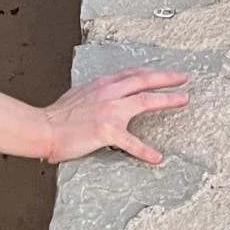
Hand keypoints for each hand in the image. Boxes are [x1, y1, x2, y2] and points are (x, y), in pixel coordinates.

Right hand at [41, 69, 189, 165]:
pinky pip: (131, 142)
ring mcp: (109, 110)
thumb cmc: (58, 115)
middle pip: (144, 80)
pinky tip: (156, 157)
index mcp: (103, 84)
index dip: (152, 72)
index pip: (133, 73)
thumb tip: (107, 94)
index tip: (166, 72)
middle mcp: (109, 92)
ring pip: (145, 100)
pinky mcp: (107, 131)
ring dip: (166, 100)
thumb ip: (97, 93)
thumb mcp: (81, 94)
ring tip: (182, 100)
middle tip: (184, 78)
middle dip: (167, 78)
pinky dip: (146, 151)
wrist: (44, 128)